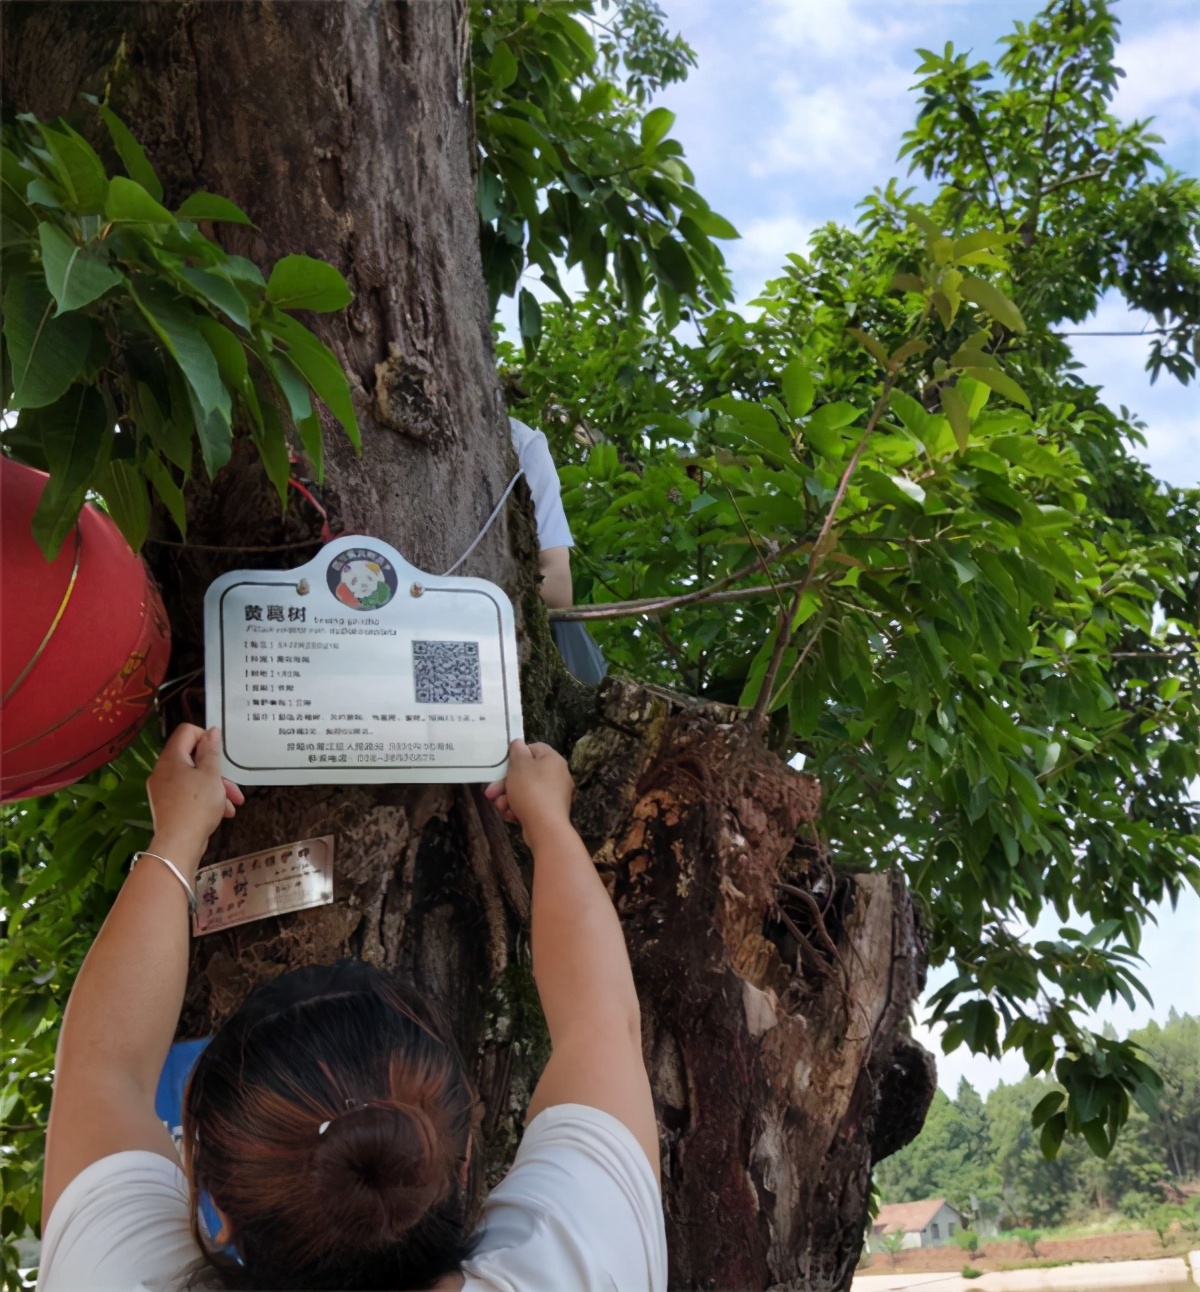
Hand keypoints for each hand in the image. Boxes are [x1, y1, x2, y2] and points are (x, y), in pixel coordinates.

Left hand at [146, 725, 243, 869]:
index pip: (188, 731)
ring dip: (215, 787)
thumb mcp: (211, 775)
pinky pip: (187, 792)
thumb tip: (211, 731)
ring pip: (193, 777)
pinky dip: (204, 797)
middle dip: (217, 770)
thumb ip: (212, 751)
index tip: (220, 756)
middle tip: (233, 788)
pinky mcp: (166, 804)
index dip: (206, 738)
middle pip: (192, 757)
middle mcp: (163, 770)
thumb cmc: (197, 806)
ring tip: (232, 804)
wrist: (178, 845)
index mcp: (171, 758)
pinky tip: (222, 812)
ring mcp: (162, 788)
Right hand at [485, 740, 573, 843]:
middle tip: (490, 792)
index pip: (534, 749)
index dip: (517, 755)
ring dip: (509, 798)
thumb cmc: (531, 791)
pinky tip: (510, 815)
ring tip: (500, 806)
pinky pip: (531, 805)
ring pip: (525, 791)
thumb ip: (517, 751)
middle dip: (505, 784)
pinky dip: (519, 809)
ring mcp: (555, 795)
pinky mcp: (550, 811)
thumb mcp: (519, 766)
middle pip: (526, 773)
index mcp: (553, 760)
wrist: (545, 828)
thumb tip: (518, 743)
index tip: (504, 765)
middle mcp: (557, 775)